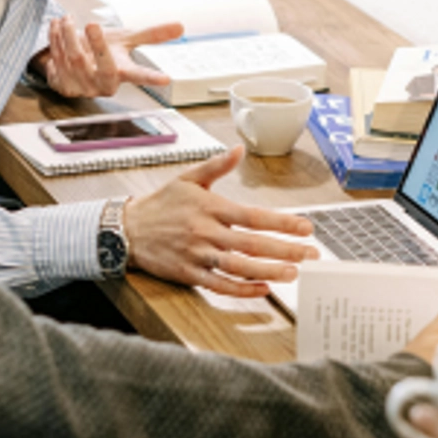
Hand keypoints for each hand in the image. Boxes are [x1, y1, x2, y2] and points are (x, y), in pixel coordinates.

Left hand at [37, 16, 183, 97]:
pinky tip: (55, 28)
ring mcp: (82, 87)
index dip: (152, 77)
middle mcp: (103, 84)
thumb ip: (151, 34)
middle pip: (103, 66)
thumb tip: (181, 26)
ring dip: (68, 35)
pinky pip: (56, 62)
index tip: (166, 78)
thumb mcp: (126, 40)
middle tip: (93, 24)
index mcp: (122, 73)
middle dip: (96, 44)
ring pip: (75, 59)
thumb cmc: (103, 50)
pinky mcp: (63, 86)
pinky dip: (54, 41)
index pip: (140, 76)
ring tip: (66, 19)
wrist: (73, 60)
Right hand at [123, 145, 316, 296]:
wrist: (127, 229)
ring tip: (293, 273)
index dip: (282, 222)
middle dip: (285, 250)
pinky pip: (219, 285)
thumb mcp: (187, 178)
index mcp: (209, 207)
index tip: (306, 227)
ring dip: (268, 271)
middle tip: (310, 254)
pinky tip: (261, 288)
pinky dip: (241, 288)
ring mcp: (196, 255)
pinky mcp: (188, 273)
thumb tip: (239, 148)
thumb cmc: (160, 204)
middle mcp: (205, 232)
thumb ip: (217, 165)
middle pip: (251, 243)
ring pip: (238, 266)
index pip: (252, 216)